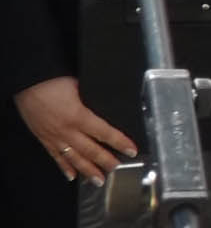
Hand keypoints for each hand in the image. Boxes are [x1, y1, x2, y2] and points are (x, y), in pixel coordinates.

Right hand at [13, 76, 137, 184]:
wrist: (28, 81)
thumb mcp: (80, 86)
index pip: (105, 133)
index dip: (120, 142)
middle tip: (117, 170)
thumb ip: (93, 98)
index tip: (131, 150)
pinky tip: (71, 175)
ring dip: (87, 170)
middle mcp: (67, 130)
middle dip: (105, 161)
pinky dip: (64, 167)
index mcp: (78, 116)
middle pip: (90, 150)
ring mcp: (54, 136)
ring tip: (98, 180)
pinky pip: (55, 156)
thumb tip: (107, 104)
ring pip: (73, 158)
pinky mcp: (43, 137)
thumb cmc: (53, 80)